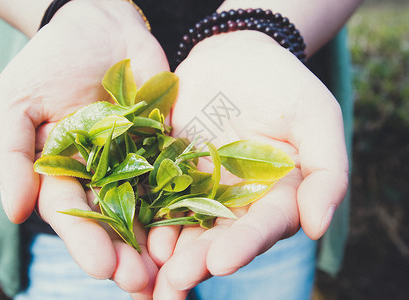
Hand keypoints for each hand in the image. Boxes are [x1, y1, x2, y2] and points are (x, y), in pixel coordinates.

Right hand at [0, 0, 167, 295]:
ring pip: (148, 207)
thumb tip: (15, 213)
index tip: (102, 268)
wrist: (99, 26)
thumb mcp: (17, 103)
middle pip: (114, 220)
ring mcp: (137, 161)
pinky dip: (185, 202)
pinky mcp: (166, 144)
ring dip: (158, 240)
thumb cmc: (51, 60)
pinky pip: (177, 175)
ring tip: (172, 271)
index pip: (73, 214)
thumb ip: (11, 155)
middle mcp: (102, 174)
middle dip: (126, 253)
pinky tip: (197, 227)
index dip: (86, 242)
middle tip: (141, 282)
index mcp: (65, 172)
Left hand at [148, 31, 348, 298]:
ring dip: (171, 248)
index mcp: (276, 194)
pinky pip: (159, 195)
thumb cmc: (281, 83)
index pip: (263, 226)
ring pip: (188, 224)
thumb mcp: (315, 118)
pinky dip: (149, 214)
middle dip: (200, 258)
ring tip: (153, 267)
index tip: (222, 261)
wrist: (233, 54)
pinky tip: (136, 232)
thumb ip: (326, 172)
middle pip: (221, 235)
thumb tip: (318, 227)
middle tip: (177, 278)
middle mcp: (239, 199)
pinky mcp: (172, 171)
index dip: (244, 244)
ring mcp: (202, 187)